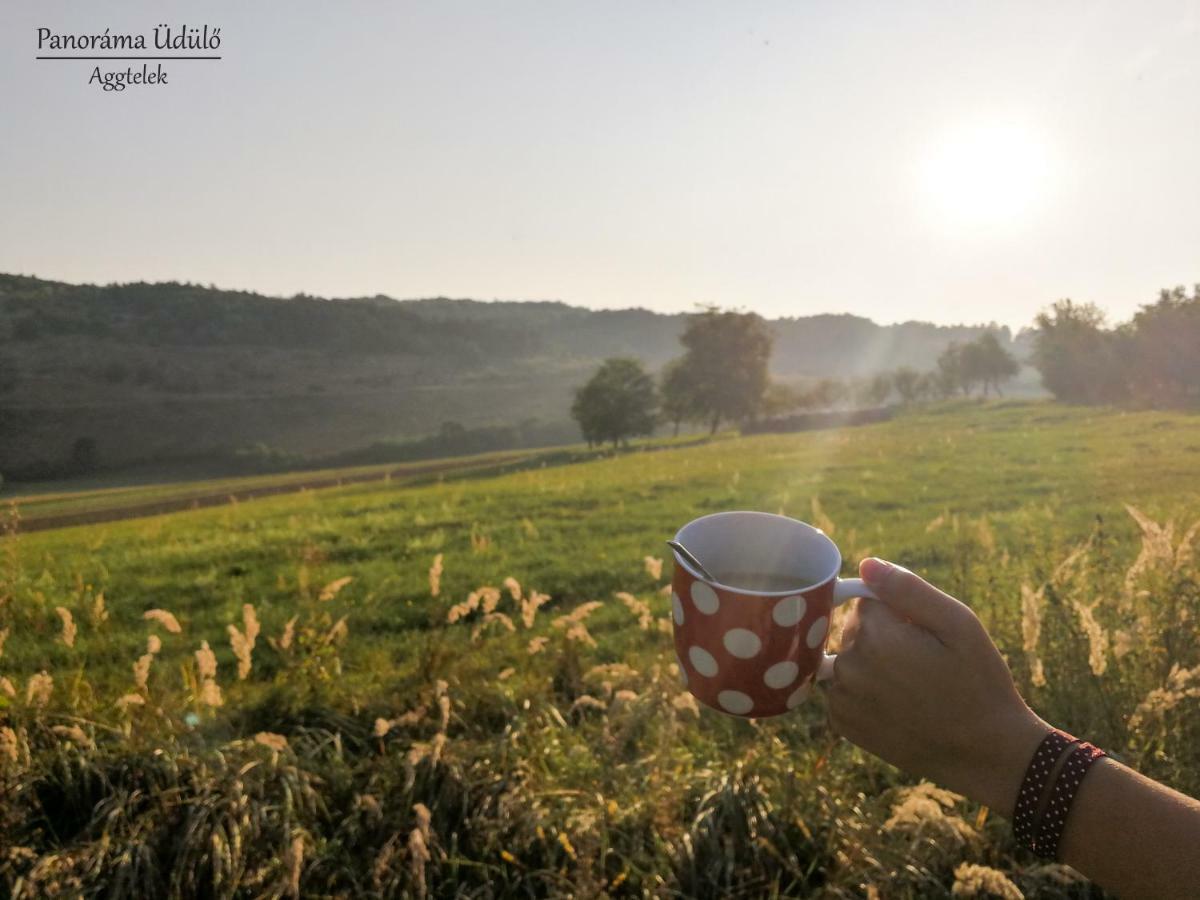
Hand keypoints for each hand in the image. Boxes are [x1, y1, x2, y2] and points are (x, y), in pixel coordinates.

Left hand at [828, 558, 1048, 814]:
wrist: (985, 753)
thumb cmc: (979, 683)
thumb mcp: (959, 624)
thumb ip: (908, 589)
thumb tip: (866, 564)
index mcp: (875, 635)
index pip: (867, 602)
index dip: (898, 615)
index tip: (923, 637)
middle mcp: (849, 666)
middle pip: (853, 630)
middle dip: (882, 638)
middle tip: (923, 665)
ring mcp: (842, 699)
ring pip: (847, 660)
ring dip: (870, 665)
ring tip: (911, 688)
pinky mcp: (842, 724)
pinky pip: (842, 691)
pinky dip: (863, 693)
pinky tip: (895, 706)